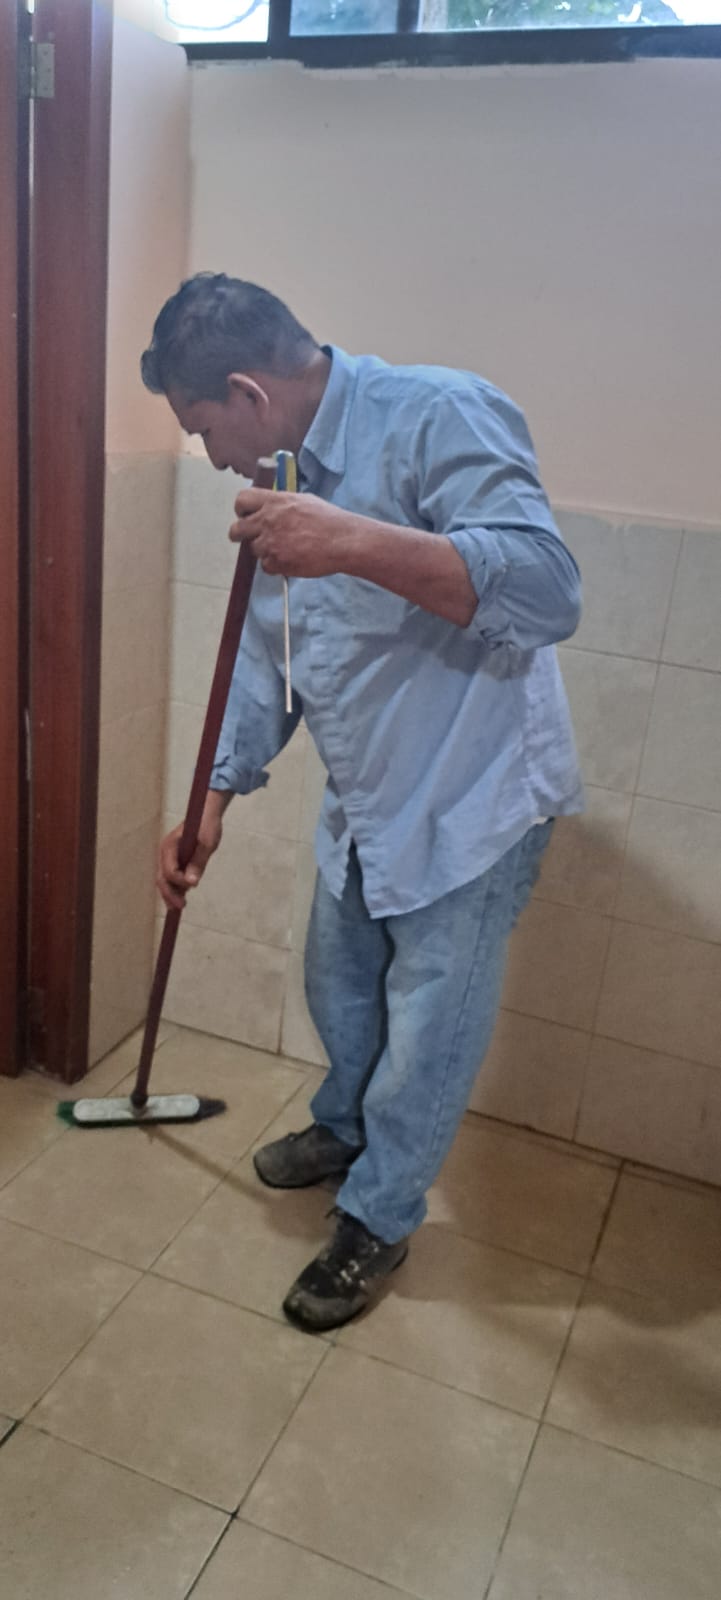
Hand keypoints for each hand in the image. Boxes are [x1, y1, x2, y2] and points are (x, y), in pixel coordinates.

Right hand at [157, 799, 224, 910]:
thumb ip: (198, 862)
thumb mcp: (207, 844)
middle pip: (162, 878)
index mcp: (170, 846)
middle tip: (181, 907)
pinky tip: (181, 897)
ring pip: (164, 879)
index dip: (179, 881)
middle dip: (170, 894)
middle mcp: (165, 852)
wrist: (206, 813)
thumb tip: (191, 882)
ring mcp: (168, 856)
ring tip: (180, 906)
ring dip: (171, 893)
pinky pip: (170, 876)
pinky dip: (174, 888)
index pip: (170, 870)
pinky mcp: (174, 859)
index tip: (194, 886)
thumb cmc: (207, 825)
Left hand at [230, 489, 351, 577]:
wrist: (343, 541)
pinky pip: (265, 566)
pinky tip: (291, 559)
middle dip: (240, 535)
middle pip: (237, 529)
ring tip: (286, 549)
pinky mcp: (277, 561)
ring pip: (253, 550)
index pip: (242, 500)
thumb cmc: (329, 521)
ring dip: (265, 551)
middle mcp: (268, 520)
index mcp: (275, 501)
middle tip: (250, 538)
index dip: (241, 510)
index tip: (245, 516)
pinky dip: (275, 566)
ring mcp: (271, 542)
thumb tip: (271, 507)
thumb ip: (282, 504)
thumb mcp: (304, 501)